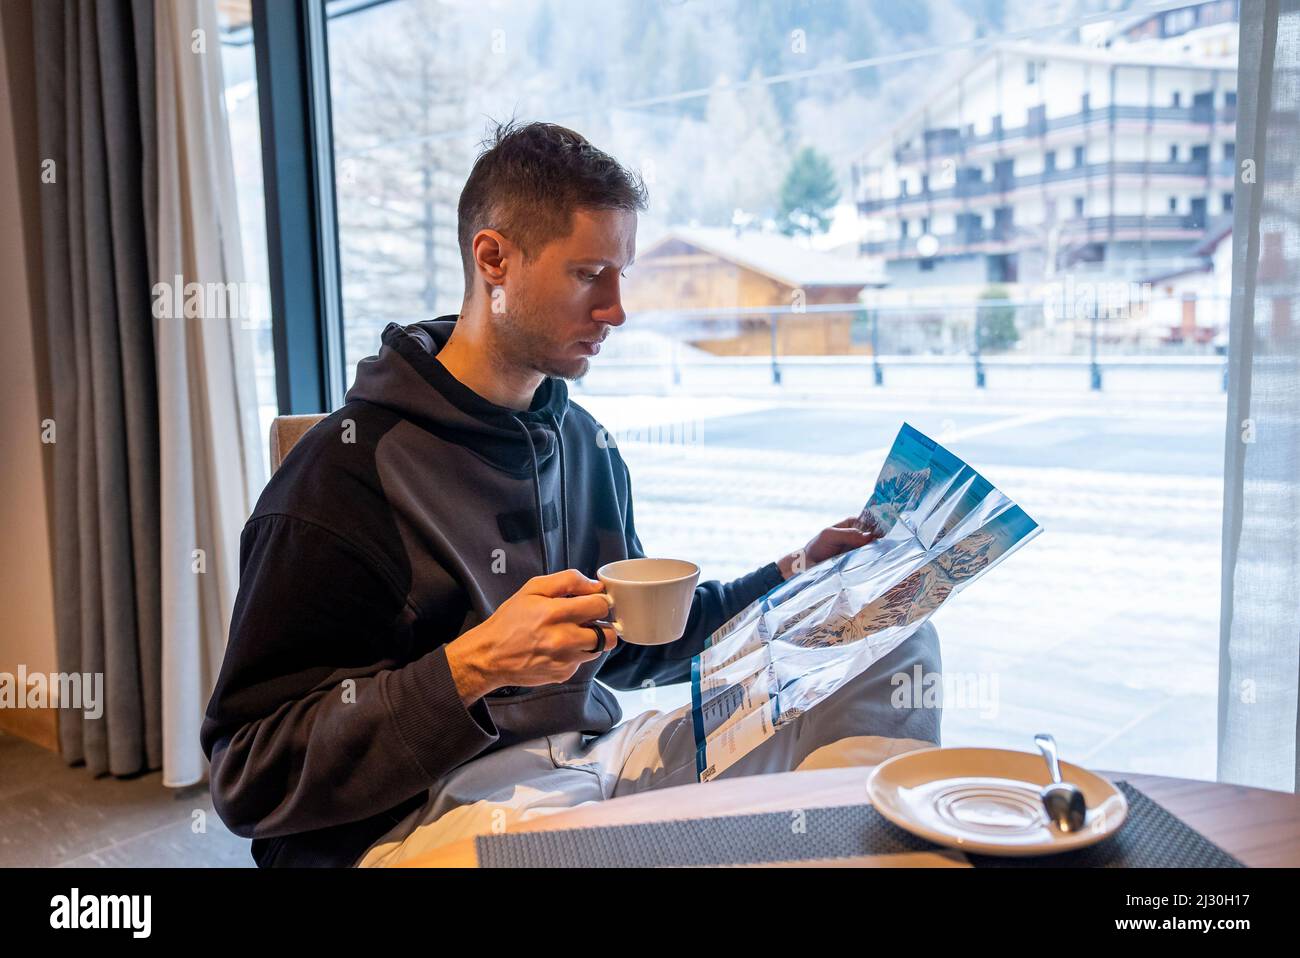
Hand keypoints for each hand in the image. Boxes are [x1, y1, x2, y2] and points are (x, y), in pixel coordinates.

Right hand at [445, 569, 618, 705]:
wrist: (490, 656)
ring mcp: (565, 660)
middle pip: (608, 633)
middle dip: (601, 623)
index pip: (601, 606)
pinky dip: (577, 653)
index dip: (600, 601)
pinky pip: (583, 662)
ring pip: (599, 648)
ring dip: (592, 639)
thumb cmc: (510, 620)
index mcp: (555, 613)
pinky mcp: (563, 674)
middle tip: (588, 619)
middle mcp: (563, 639)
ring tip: (573, 632)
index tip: (593, 601)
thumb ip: (568, 581)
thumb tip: (596, 586)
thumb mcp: (533, 589)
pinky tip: (559, 648)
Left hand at [776, 514, 880, 580]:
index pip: (872, 521)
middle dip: (883, 540)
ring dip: (879, 552)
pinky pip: (869, 560)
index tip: (889, 531)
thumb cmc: (817, 546)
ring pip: (874, 548)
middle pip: (876, 536)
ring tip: (886, 557)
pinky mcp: (859, 561)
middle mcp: (859, 535)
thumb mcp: (829, 536)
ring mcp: (860, 549)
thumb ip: (848, 534)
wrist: (808, 565)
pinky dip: (874, 561)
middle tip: (890, 547)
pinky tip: (879, 564)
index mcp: (853, 523)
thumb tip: (869, 536)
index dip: (881, 525)